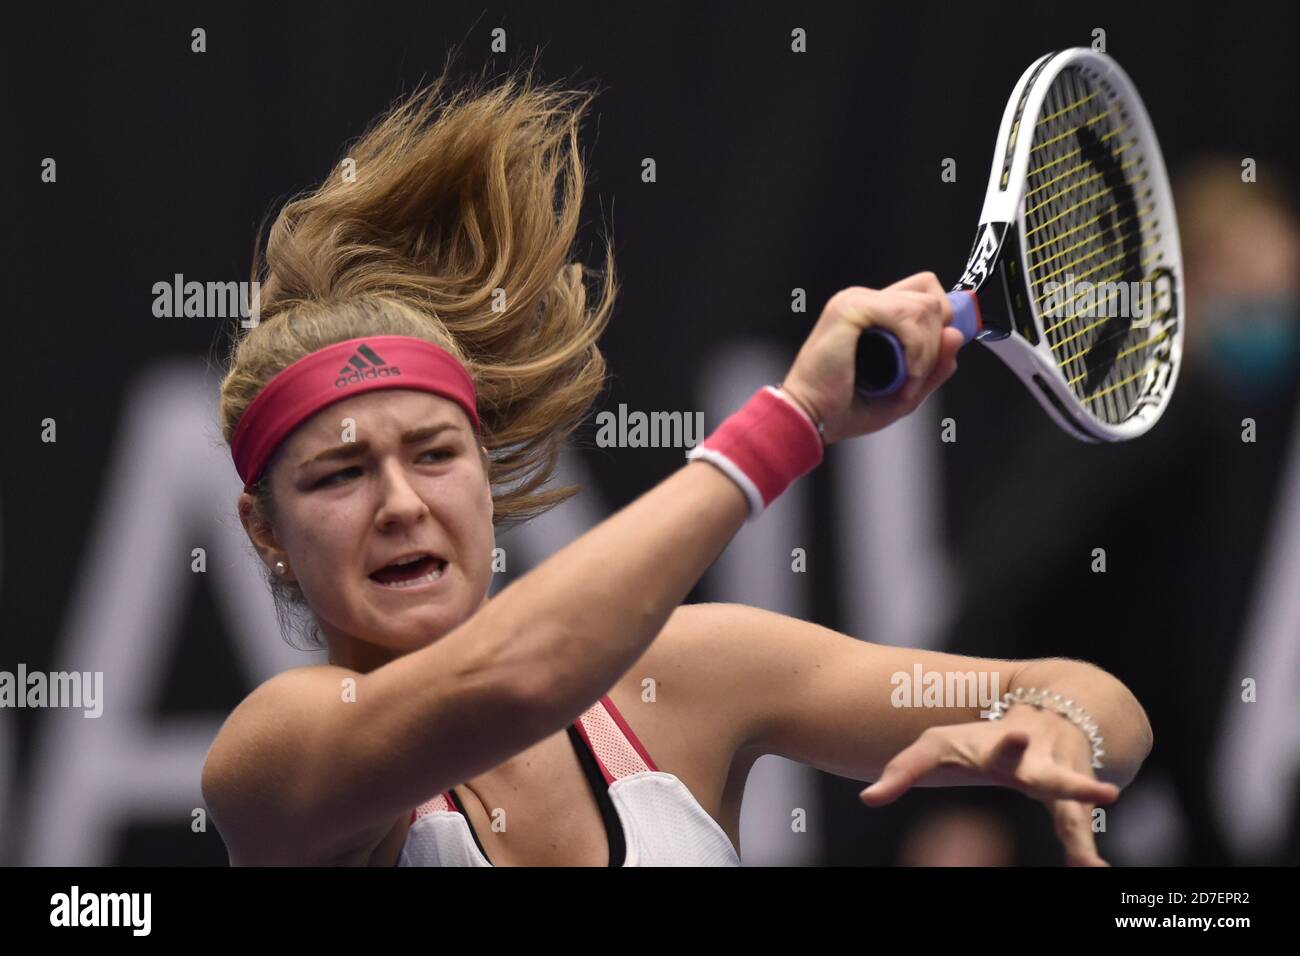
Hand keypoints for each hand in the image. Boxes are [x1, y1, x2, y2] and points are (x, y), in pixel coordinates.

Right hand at [780, 271, 962, 444]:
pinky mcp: (851, 308)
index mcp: (873, 315)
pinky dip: (917, 347)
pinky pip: (907, 315)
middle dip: (937, 340)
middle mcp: (865, 301)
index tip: (939, 356)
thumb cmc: (845, 408)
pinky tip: (905, 372)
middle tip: (917, 376)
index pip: (924, 294)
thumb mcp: (904, 392)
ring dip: (927, 350)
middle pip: (931, 295)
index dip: (941, 322)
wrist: (810, 419)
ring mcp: (856, 301)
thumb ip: (934, 367)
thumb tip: (956, 336)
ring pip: (925, 306)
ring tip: (908, 380)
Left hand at [858, 706, 1120, 866]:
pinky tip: (1093, 873)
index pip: (1005, 743)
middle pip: (1057, 777)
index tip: (1019, 733)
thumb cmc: (978, 739)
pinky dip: (1083, 852)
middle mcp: (1039, 764)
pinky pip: (1076, 830)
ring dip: (1083, 837)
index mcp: (1004, 747)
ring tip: (1094, 866)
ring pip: (1074, 812)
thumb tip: (868, 799)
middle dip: (1074, 785)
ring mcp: (1060, 784)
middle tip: (1105, 794)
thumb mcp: (936, 745)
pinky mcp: (1069, 804)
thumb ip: (902, 770)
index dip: (1010, 741)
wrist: (1046, 716)